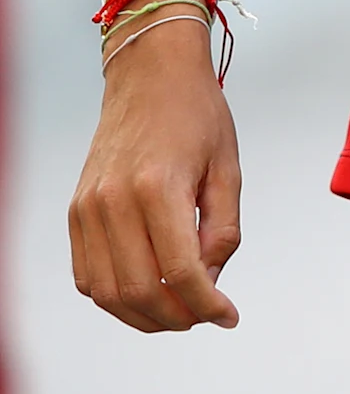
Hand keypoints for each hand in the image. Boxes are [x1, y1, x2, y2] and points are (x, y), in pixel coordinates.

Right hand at [69, 22, 242, 330]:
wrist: (149, 77)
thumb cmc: (197, 116)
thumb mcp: (228, 169)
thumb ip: (222, 229)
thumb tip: (209, 281)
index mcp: (157, 187)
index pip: (179, 270)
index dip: (207, 303)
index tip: (229, 316)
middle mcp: (112, 202)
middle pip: (138, 290)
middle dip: (177, 317)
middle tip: (206, 316)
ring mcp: (86, 209)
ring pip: (106, 292)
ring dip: (143, 316)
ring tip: (180, 312)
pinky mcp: (75, 212)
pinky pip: (86, 274)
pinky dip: (115, 296)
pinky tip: (148, 292)